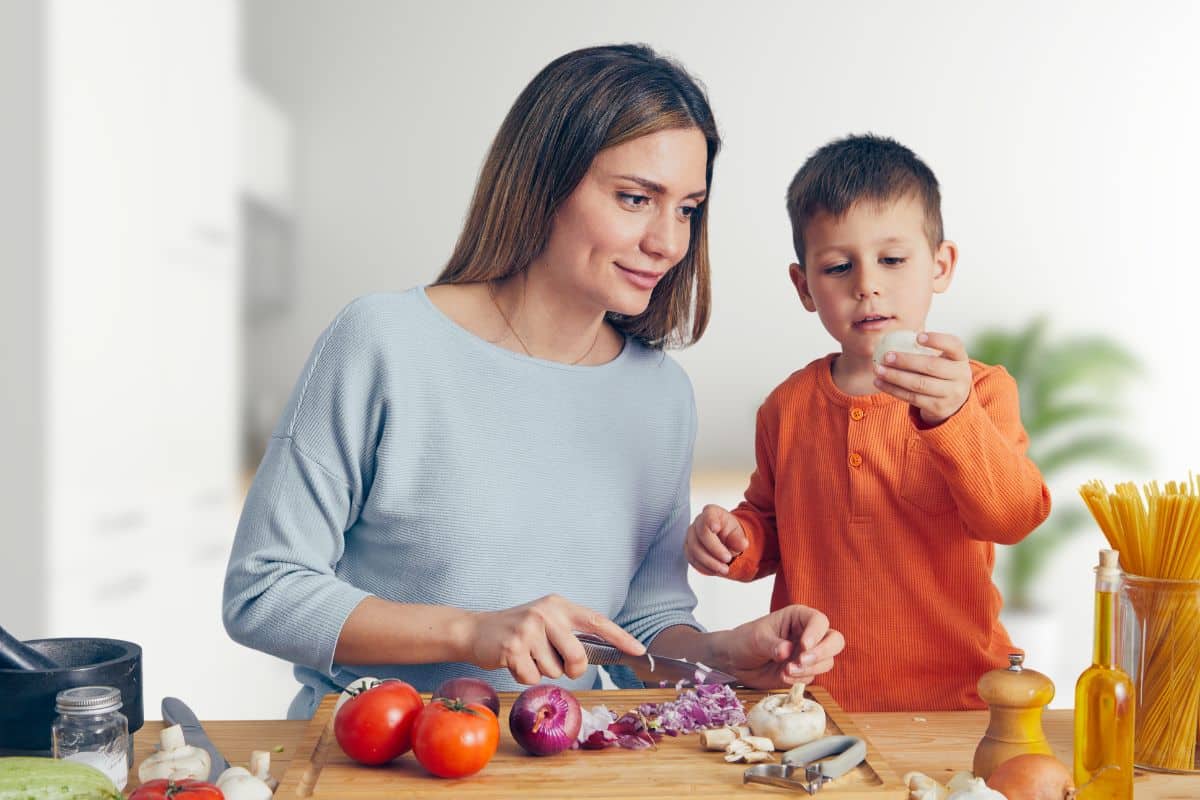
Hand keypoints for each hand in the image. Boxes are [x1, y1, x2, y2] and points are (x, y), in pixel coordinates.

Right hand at [466, 594, 642, 684]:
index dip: (620, 637)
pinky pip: (533, 678)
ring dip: (542, 671)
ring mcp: (528, 629)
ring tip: (527, 655)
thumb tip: (601, 652)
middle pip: (578, 657)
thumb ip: (569, 633)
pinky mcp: (513, 648)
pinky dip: (525, 677)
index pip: (597, 621)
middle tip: (553, 661)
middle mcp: (546, 613)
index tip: (638, 650)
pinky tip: (514, 661)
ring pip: (555, 671)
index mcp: (559, 605)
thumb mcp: (546, 622)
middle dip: (570, 669)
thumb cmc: (517, 631)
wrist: (476, 631)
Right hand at [685, 504, 747, 575]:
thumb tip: (743, 545)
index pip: (708, 517)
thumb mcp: (738, 533)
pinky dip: (704, 567)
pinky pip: (692, 560)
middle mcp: (697, 523)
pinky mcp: (688, 549)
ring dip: (710, 562)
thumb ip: (739, 538)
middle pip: (700, 536)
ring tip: (724, 569)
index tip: (716, 527)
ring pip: (694, 550)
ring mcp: (690, 536)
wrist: (725, 540)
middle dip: (714, 550)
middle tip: (728, 559)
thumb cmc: (730, 533)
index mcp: (711, 513)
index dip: (710, 522)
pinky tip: (715, 570)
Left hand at [719, 605, 843, 688]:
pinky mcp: (804, 671)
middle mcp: (808, 634)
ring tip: (785, 671)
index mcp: (798, 617)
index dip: (816, 634)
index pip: (819, 621)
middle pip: (834, 641)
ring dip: (809, 669)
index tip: (803, 646)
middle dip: (822, 653)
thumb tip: (787, 652)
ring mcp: (807, 653)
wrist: (734, 662)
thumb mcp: (756, 639)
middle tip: (800, 662)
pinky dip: (800, 679)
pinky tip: (782, 676)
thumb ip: (772, 644)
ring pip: (827, 662)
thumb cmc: (744, 640)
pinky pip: (812, 676)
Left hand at [873, 331, 971, 424]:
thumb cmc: (941, 372)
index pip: (953, 345)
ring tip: (878, 369)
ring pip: (919, 384)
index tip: (917, 336)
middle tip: (887, 356)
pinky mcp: (938, 408)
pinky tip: (880, 382)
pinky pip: (912, 398)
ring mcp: (951, 394)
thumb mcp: (944, 359)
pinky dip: (893, 389)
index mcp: (960, 358)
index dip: (937, 340)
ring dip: (895, 376)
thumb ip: (927, 349)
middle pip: (932, 366)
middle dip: (906, 361)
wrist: (955, 402)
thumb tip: (894, 337)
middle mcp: (960, 376)